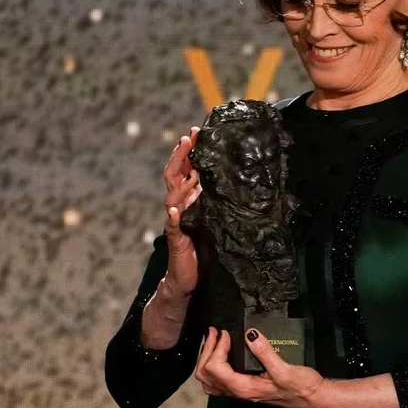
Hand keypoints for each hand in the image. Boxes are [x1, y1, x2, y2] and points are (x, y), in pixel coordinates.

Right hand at [162, 126, 201, 296]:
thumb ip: (216, 198)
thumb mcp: (212, 216)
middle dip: (180, 156)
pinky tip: (173, 210)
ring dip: (181, 183)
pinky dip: (172, 216)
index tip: (195, 132)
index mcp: (188, 198)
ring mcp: (175, 220)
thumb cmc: (203, 244)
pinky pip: (172, 225)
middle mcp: (178, 205)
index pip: (185, 168)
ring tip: (191, 172)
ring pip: (172, 196)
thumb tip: (234, 176)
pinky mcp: (176, 238)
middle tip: (188, 139)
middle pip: (174, 175)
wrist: (188, 274)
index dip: (188, 150)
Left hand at [195, 327, 327, 407]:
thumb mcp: (284, 368)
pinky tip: (222, 355)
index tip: (226, 334)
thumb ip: (264, 351)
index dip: (217, 347)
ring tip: (214, 341)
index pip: (215, 367)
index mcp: (244, 387)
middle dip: (206, 350)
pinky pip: (219, 381)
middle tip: (215, 332)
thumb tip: (249, 334)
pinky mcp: (245, 388)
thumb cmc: (300, 387)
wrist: (311, 397)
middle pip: (205, 374)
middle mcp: (238, 391)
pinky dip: (214, 366)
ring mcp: (240, 391)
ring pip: (209, 380)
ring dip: (207, 359)